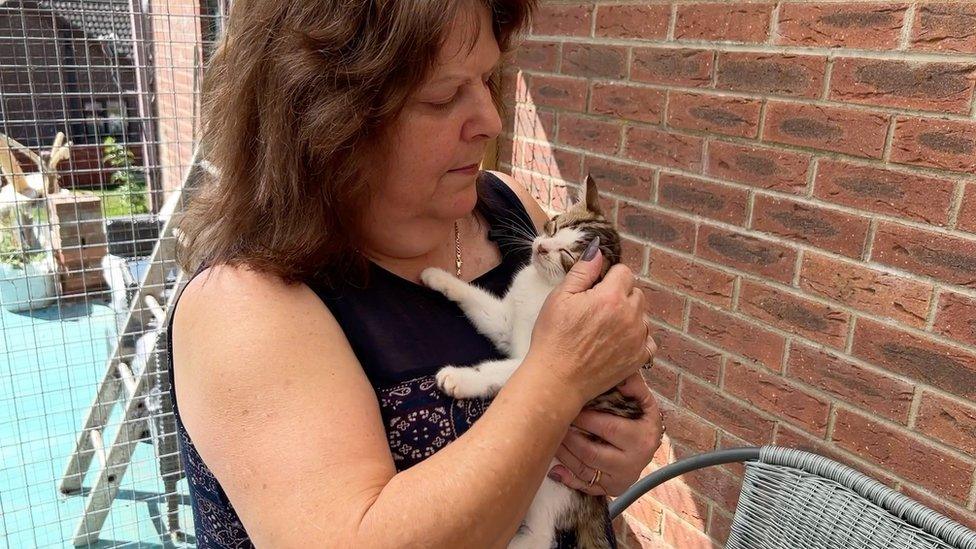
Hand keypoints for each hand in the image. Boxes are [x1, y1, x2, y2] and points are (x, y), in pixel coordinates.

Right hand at [527, 238, 655, 404]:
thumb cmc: (554, 338)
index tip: (594, 290)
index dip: (608, 277)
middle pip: (636, 293)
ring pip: (642, 315)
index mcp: (611, 297)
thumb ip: (583, 271)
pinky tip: (617, 343)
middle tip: (597, 310)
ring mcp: (638, 338)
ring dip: (629, 316)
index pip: (624, 272)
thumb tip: (598, 250)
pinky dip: (636, 338)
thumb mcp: (560, 297)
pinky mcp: (639, 358)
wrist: (557, 380)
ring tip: (605, 329)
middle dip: (620, 295)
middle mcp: (630, 316)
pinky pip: (648, 339)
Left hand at [547, 374, 664, 495]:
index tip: (567, 405)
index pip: (607, 428)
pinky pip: (585, 486)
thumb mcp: (643, 401)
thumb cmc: (639, 418)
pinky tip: (554, 468)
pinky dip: (567, 478)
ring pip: (584, 468)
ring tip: (550, 437)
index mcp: (642, 437)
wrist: (646, 446)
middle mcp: (634, 461)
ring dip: (563, 453)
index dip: (584, 418)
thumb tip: (621, 372)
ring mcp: (622, 478)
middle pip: (590, 452)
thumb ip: (632, 385)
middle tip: (553, 421)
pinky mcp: (611, 489)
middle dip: (568, 436)